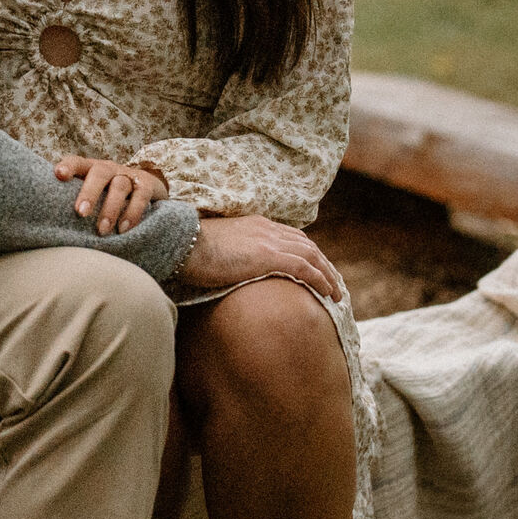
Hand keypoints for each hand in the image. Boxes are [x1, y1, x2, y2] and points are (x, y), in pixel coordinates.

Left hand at [54, 155, 167, 236]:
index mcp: (90, 169)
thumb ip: (72, 200)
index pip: (77, 162)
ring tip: (102, 230)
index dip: (68, 166)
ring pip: (119, 186)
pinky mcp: (147, 185)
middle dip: (89, 193)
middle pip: (99, 173)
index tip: (59, 175)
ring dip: (110, 208)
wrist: (146, 186)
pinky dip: (133, 213)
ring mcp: (128, 175)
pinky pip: (141, 196)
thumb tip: (47, 221)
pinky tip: (124, 229)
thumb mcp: (91, 192)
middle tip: (80, 213)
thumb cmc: (107, 194)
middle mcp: (109, 169)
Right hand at [171, 214, 343, 303]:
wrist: (181, 243)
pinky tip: (328, 293)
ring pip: (312, 256)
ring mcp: (269, 241)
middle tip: (333, 283)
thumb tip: (230, 268)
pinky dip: (320, 280)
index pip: (291, 237)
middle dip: (323, 264)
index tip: (315, 269)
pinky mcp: (268, 256)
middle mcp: (267, 229)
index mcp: (256, 224)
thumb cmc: (189, 249)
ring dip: (328, 275)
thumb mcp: (216, 247)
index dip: (307, 254)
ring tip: (336, 294)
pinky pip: (305, 268)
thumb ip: (231, 253)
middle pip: (307, 245)